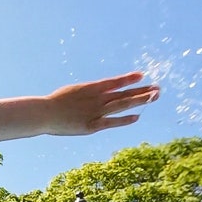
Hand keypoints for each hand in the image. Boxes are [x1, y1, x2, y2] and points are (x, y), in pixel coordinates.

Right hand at [43, 72, 158, 135]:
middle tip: (158, 89)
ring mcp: (96, 112)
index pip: (115, 82)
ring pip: (122, 105)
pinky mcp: (92, 126)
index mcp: (91, 88)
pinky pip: (112, 122)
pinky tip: (137, 117)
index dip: (129, 79)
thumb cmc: (54, 103)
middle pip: (124, 93)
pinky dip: (124, 120)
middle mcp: (97, 98)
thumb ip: (87, 93)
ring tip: (154, 97)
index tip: (142, 75)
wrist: (44, 113)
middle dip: (142, 91)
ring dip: (139, 101)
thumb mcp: (72, 92)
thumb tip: (96, 92)